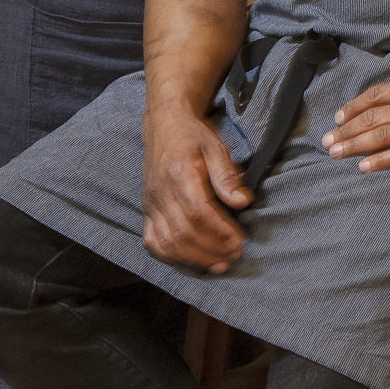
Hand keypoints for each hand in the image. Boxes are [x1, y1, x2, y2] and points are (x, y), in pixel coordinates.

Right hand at [143, 108, 252, 273]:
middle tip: (236, 254)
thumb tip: (244, 202)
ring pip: (167, 243)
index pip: (198, 213)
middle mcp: (159, 192)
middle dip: (212, 249)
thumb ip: (228, 176)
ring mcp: (149, 204)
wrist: (164, 126)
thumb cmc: (194, 137)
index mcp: (179, 174)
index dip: (220, 231)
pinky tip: (194, 261)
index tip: (241, 240)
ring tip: (220, 263)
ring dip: (195, 258)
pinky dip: (172, 257)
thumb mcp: (217, 147)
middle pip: (183, 232)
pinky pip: (153, 243)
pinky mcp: (146, 212)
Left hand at [323, 44, 389, 172]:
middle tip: (327, 140)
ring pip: (380, 137)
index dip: (354, 106)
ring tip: (335, 153)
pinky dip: (380, 161)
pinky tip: (364, 168)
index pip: (376, 96)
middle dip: (346, 129)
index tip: (340, 116)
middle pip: (371, 118)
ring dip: (354, 145)